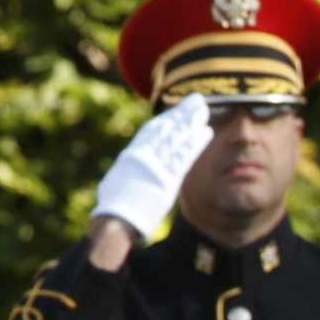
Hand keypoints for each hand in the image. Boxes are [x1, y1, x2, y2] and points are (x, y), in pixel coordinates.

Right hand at [92, 98, 214, 237]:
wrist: (117, 220)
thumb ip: (128, 169)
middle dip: (183, 113)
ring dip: (192, 123)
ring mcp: (157, 165)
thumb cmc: (113, 206)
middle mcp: (145, 155)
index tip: (178, 109)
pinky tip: (206, 133)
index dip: (167, 118)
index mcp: (132, 155)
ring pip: (178, 138)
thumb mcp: (116, 180)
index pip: (151, 130)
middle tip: (196, 100)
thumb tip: (127, 166)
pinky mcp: (169, 178)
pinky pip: (185, 156)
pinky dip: (196, 143)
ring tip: (204, 111)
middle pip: (168, 129)